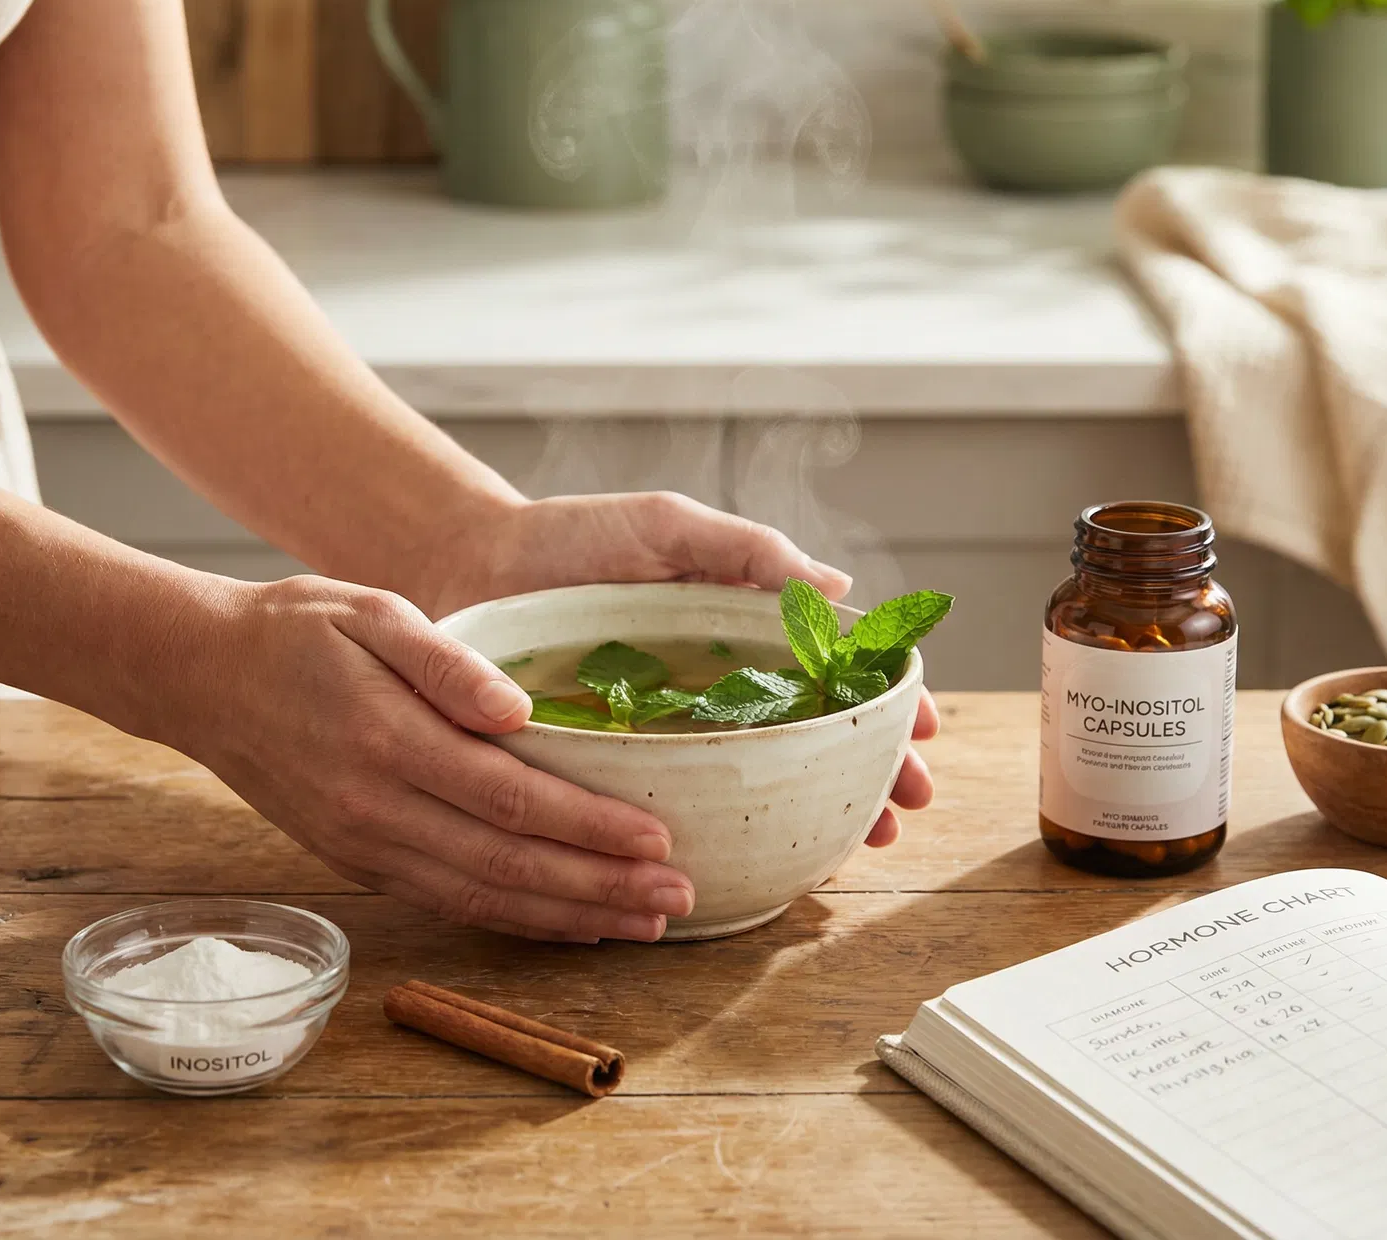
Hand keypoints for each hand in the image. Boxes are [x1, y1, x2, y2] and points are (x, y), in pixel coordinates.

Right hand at [156, 575, 695, 941]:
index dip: (588, 826)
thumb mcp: (370, 611)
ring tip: (645, 921)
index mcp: (388, 739)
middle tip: (678, 896)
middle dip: (601, 887)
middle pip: (508, 862)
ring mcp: (364, 844)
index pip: (510, 796)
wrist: (200, 676)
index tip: (658, 838)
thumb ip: (447, 663)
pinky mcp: (357, 861)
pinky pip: (449, 901)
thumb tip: (519, 708)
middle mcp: (376, 808)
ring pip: (482, 897)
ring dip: (570, 916)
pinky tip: (570, 922)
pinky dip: (516, 919)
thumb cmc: (295, 630)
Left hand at [428, 492, 939, 846]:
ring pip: (767, 783)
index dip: (886, 700)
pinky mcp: (620, 771)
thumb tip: (838, 589)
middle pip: (818, 737)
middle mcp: (714, 688)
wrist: (462, 569)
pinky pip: (687, 810)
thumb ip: (743, 549)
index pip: (833, 671)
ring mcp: (671, 734)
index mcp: (737, 629)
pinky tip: (772, 858)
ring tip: (865, 841)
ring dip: (828, 812)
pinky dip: (738, 834)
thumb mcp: (663, 529)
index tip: (925, 728)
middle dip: (876, 771)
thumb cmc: (566, 540)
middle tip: (907, 805)